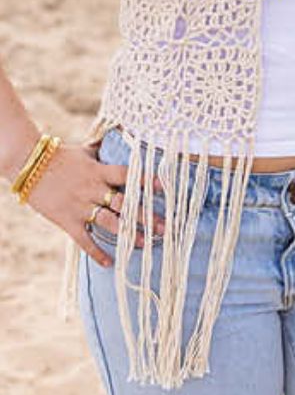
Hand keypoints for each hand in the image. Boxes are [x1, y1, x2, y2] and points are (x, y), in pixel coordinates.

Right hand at [21, 141, 163, 264]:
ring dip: (127, 235)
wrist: (31, 168)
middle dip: (145, 216)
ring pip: (109, 223)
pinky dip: (96, 253)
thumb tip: (118, 132)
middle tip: (164, 227)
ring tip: (145, 244)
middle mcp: (93, 190)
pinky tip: (109, 263)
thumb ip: (102, 148)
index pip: (128, 175)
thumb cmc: (59, 156)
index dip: (146, 180)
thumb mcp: (85, 150)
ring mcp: (81, 207)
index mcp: (99, 171)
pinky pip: (85, 240)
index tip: (164, 188)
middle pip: (124, 204)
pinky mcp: (68, 221)